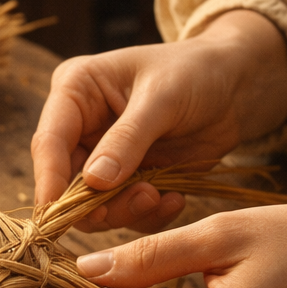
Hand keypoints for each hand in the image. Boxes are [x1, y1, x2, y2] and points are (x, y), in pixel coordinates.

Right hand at [31, 11, 286, 232]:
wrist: (237, 85)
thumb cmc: (197, 71)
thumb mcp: (163, 97)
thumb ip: (127, 139)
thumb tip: (93, 181)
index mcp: (75, 92)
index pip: (49, 142)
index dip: (50, 180)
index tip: (57, 216)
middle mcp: (81, 129)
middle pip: (65, 183)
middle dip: (97, 203)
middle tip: (141, 198)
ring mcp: (103, 159)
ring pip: (92, 206)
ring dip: (125, 210)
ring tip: (159, 195)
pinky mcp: (128, 182)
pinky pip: (124, 213)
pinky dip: (147, 215)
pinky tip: (173, 198)